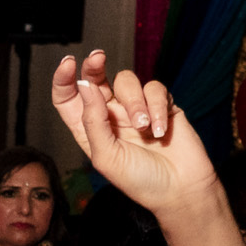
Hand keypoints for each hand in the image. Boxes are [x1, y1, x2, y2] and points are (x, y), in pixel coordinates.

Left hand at [48, 51, 214, 215]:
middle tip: (97, 57)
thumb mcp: (106, 156)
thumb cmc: (140, 181)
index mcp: (89, 129)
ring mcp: (136, 109)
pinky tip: (159, 130)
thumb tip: (84, 86)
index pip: (69, 99)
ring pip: (127, 81)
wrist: (180, 189)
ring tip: (143, 128)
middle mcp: (110, 116)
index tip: (68, 63)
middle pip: (96, 79)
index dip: (65, 80)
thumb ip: (93, 121)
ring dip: (134, 102)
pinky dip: (156, 106)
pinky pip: (155, 88)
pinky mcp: (162, 105)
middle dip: (94, 66)